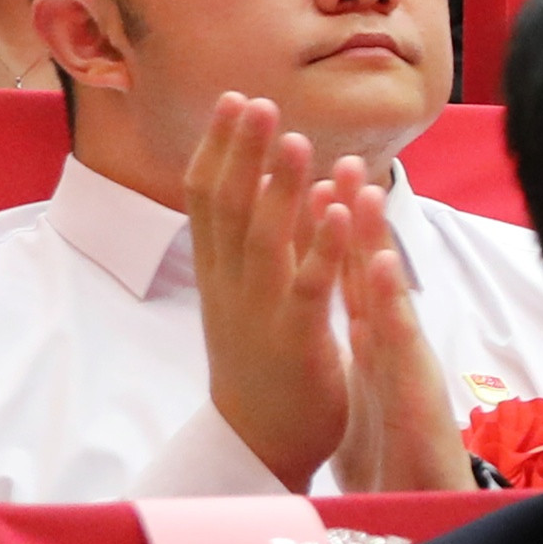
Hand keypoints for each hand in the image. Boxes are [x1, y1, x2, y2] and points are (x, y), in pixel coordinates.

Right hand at [186, 93, 358, 486]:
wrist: (259, 443)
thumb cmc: (262, 364)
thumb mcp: (250, 295)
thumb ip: (264, 244)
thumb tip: (274, 187)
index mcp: (219, 272)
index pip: (207, 197)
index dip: (219, 147)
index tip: (235, 100)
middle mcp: (231, 285)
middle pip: (227, 207)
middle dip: (242, 151)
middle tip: (258, 101)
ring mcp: (260, 311)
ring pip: (265, 239)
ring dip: (280, 187)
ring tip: (297, 139)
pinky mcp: (297, 338)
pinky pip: (309, 285)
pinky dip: (320, 244)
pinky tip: (335, 207)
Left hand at [320, 167, 481, 492]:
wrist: (424, 513)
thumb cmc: (395, 468)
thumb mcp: (370, 408)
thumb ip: (367, 369)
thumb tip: (356, 342)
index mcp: (375, 350)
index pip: (350, 281)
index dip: (334, 235)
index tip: (319, 185)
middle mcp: (392, 349)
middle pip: (370, 273)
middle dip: (355, 216)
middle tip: (346, 160)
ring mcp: (406, 366)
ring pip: (387, 294)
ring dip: (376, 239)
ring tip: (364, 186)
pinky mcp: (415, 393)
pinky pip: (398, 341)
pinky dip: (391, 298)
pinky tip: (384, 261)